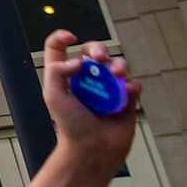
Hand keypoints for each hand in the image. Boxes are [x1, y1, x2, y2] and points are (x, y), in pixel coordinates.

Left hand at [41, 30, 138, 168]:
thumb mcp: (53, 95)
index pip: (58, 49)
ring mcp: (107, 88)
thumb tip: (78, 60)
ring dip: (119, 64)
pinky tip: (129, 91)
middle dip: (99, 48)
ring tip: (118, 74)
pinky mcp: (126, 100)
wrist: (93, 149)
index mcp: (65, 76)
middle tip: (100, 56)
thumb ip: (57, 71)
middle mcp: (86, 79)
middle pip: (94, 51)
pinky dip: (133, 85)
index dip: (61, 38)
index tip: (71, 37)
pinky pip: (133, 85)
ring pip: (117, 65)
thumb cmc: (70, 125)